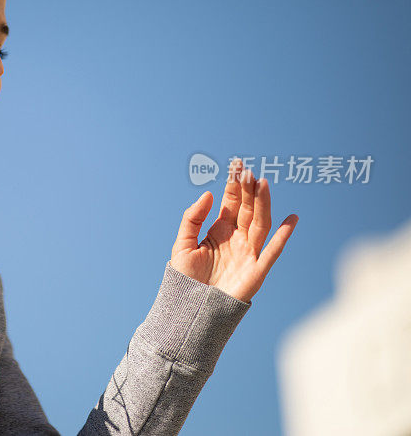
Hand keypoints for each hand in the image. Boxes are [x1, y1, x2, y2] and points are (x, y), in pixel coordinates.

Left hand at [170, 158, 298, 302]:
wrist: (189, 309)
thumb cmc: (185, 279)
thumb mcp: (182, 243)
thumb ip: (192, 218)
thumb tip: (209, 194)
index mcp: (219, 231)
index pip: (231, 203)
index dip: (234, 185)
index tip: (237, 165)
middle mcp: (236, 239)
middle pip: (247, 209)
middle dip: (249, 190)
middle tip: (249, 172)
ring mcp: (248, 254)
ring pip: (260, 224)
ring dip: (263, 204)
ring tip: (264, 184)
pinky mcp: (256, 271)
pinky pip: (272, 251)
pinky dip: (283, 236)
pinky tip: (292, 220)